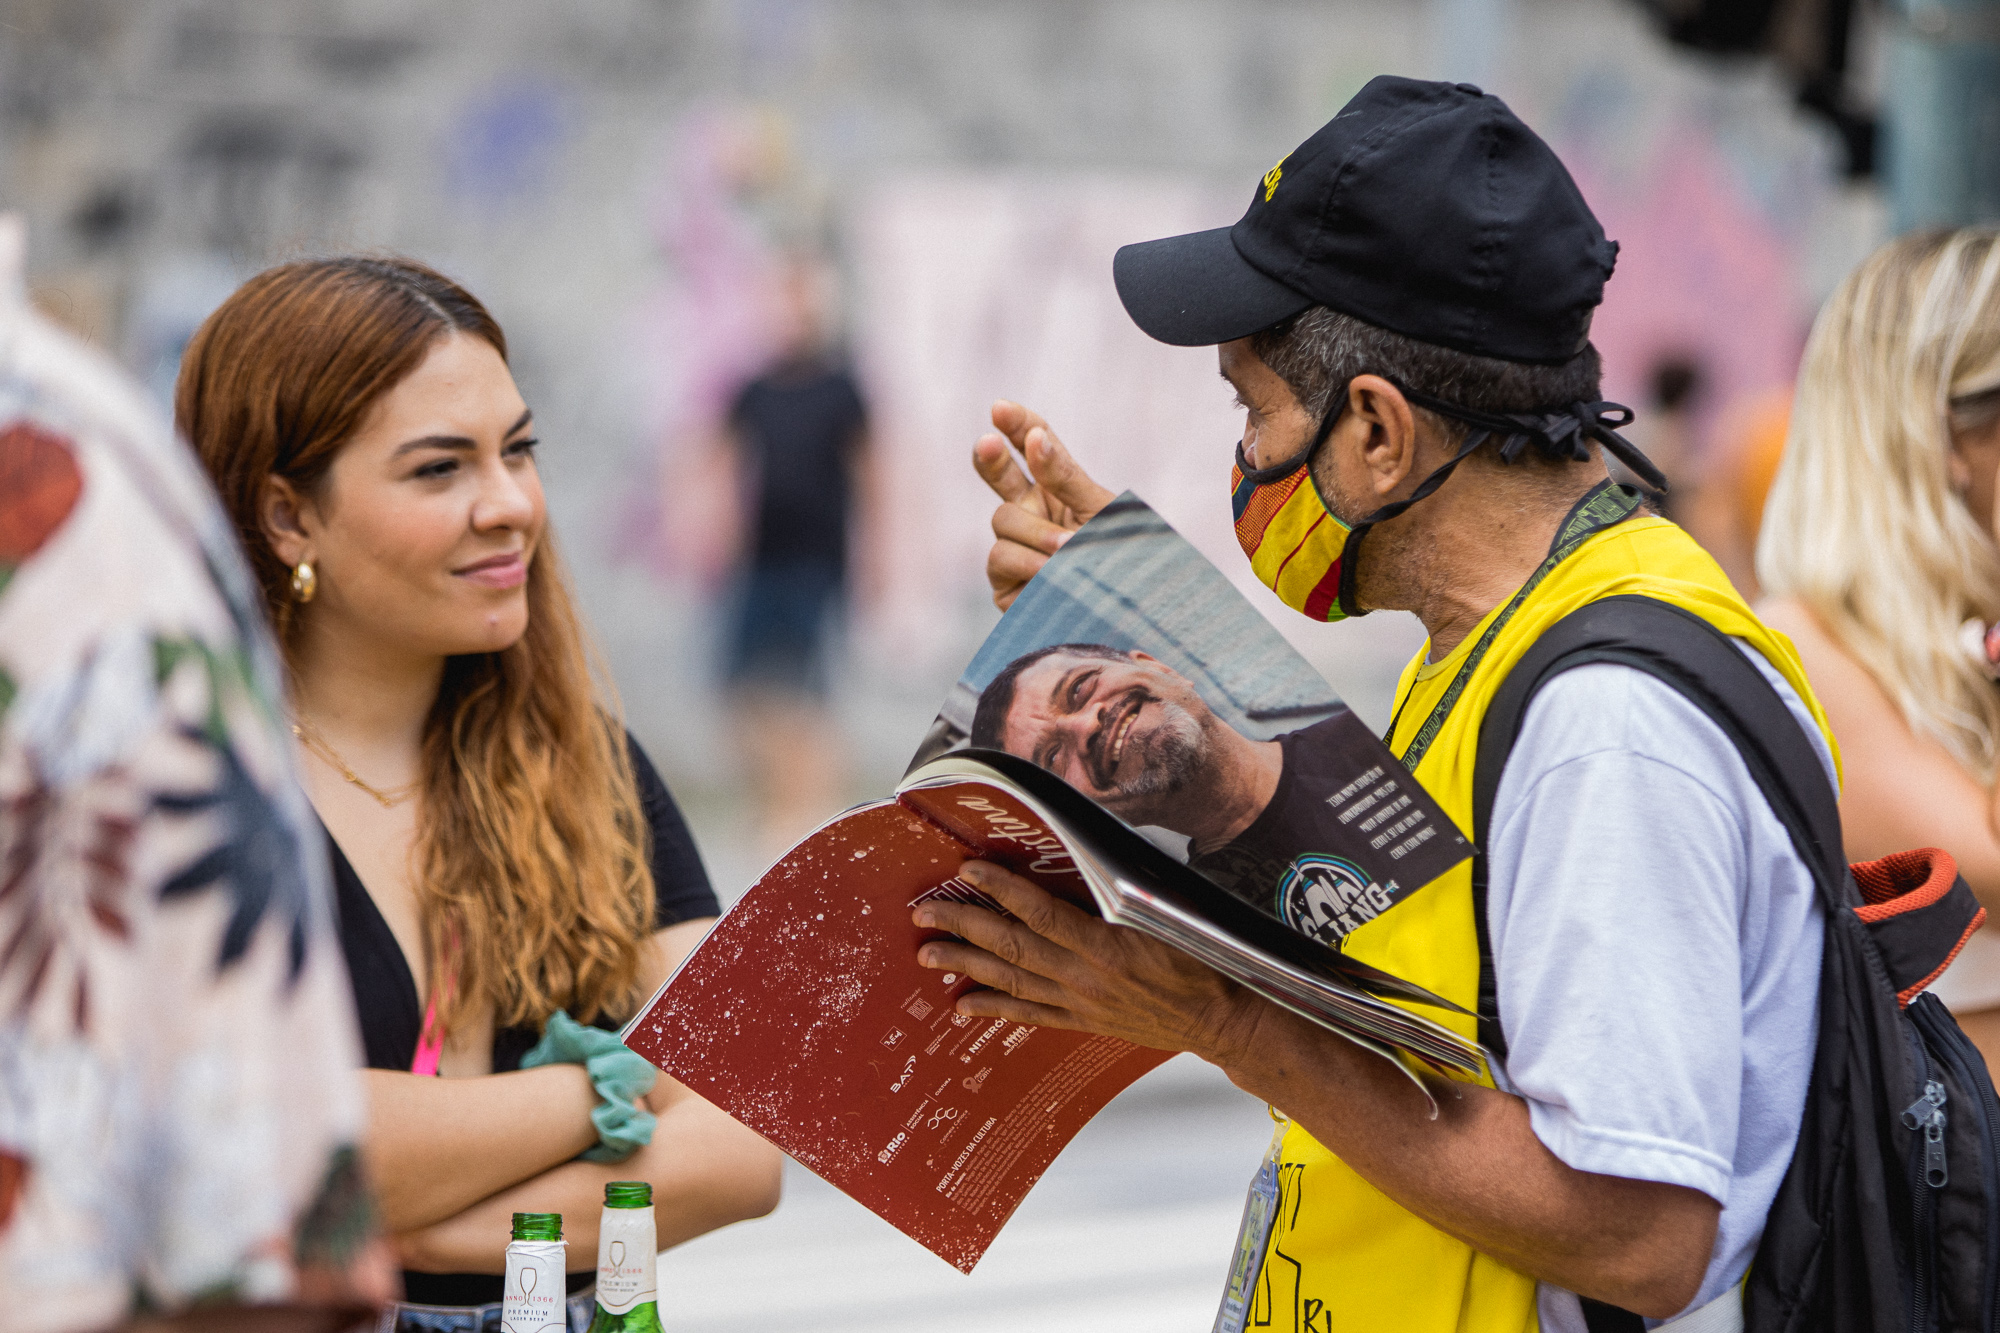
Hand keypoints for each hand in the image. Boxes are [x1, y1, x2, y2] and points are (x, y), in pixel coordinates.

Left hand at [911, 860, 1260, 1062]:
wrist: (1221, 1018)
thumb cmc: (1201, 955)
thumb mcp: (1167, 909)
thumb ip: (1123, 885)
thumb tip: (1086, 849)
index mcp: (1106, 943)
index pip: (1039, 911)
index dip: (999, 890)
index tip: (966, 870)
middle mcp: (1084, 975)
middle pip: (1011, 946)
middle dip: (962, 927)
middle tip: (922, 914)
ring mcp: (1080, 1002)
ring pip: (1010, 981)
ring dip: (965, 965)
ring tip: (926, 954)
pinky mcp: (1084, 1021)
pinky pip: (1029, 1015)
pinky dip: (994, 1008)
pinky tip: (963, 1005)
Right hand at [973, 401, 1116, 609]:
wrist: (1126, 617)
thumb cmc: (1122, 560)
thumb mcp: (1101, 510)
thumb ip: (1065, 475)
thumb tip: (1034, 438)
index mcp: (1057, 487)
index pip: (1033, 445)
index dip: (1016, 425)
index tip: (1000, 408)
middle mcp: (1032, 513)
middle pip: (1000, 475)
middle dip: (990, 458)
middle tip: (986, 443)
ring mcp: (1016, 547)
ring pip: (1001, 520)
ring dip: (1033, 532)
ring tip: (1065, 550)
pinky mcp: (1006, 583)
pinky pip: (1001, 558)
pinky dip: (1027, 563)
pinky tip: (1050, 574)